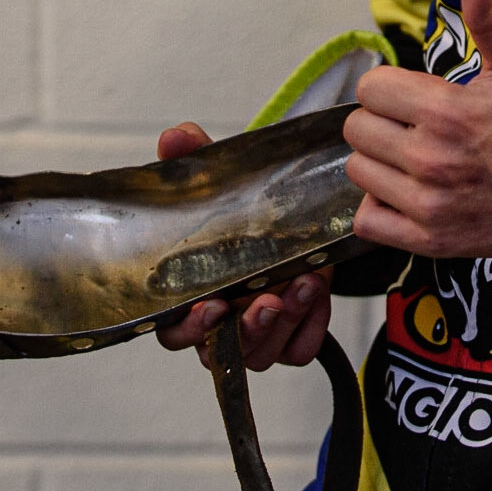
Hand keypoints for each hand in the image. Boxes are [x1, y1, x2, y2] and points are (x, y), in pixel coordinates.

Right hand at [152, 121, 334, 369]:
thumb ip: (191, 159)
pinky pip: (301, 350)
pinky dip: (312, 327)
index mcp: (187, 297)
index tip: (213, 304)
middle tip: (270, 299)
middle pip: (222, 352)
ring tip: (307, 282)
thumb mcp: (216, 180)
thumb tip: (174, 137)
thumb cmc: (238, 210)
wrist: (289, 216)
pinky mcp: (293, 337)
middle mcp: (220, 324)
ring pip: (264, 353)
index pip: (173, 333)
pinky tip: (318, 293)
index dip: (189, 328)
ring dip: (287, 322)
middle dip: (249, 330)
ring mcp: (258, 335)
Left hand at [342, 0, 491, 258]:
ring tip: (416, 159)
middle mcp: (432, 160)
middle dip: (383, 122)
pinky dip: (381, 207)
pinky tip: (408, 193)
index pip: (370, 90)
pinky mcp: (432, 241)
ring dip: (381, 164)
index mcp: (448, 111)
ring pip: (359, 173)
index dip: (390, 87)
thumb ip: (488, 18)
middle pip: (357, 131)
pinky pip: (368, 221)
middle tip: (416, 126)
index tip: (414, 96)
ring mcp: (430, 205)